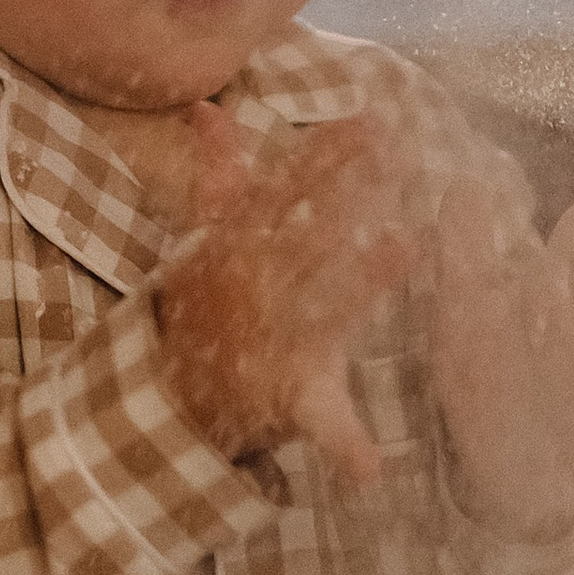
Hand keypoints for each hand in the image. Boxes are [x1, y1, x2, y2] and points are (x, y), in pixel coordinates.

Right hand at [153, 107, 413, 486]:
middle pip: (306, 233)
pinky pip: (318, 418)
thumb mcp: (204, 238)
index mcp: (239, 243)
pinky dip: (345, 444)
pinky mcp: (287, 394)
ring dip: (361, 279)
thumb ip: (215, 175)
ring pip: (322, 306)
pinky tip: (374, 465)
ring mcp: (273, 339)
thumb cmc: (204, 302)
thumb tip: (206, 109)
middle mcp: (256, 284)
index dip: (327, 154)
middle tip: (398, 160)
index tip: (372, 121)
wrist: (168, 391)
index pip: (285, 188)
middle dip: (347, 197)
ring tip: (405, 246)